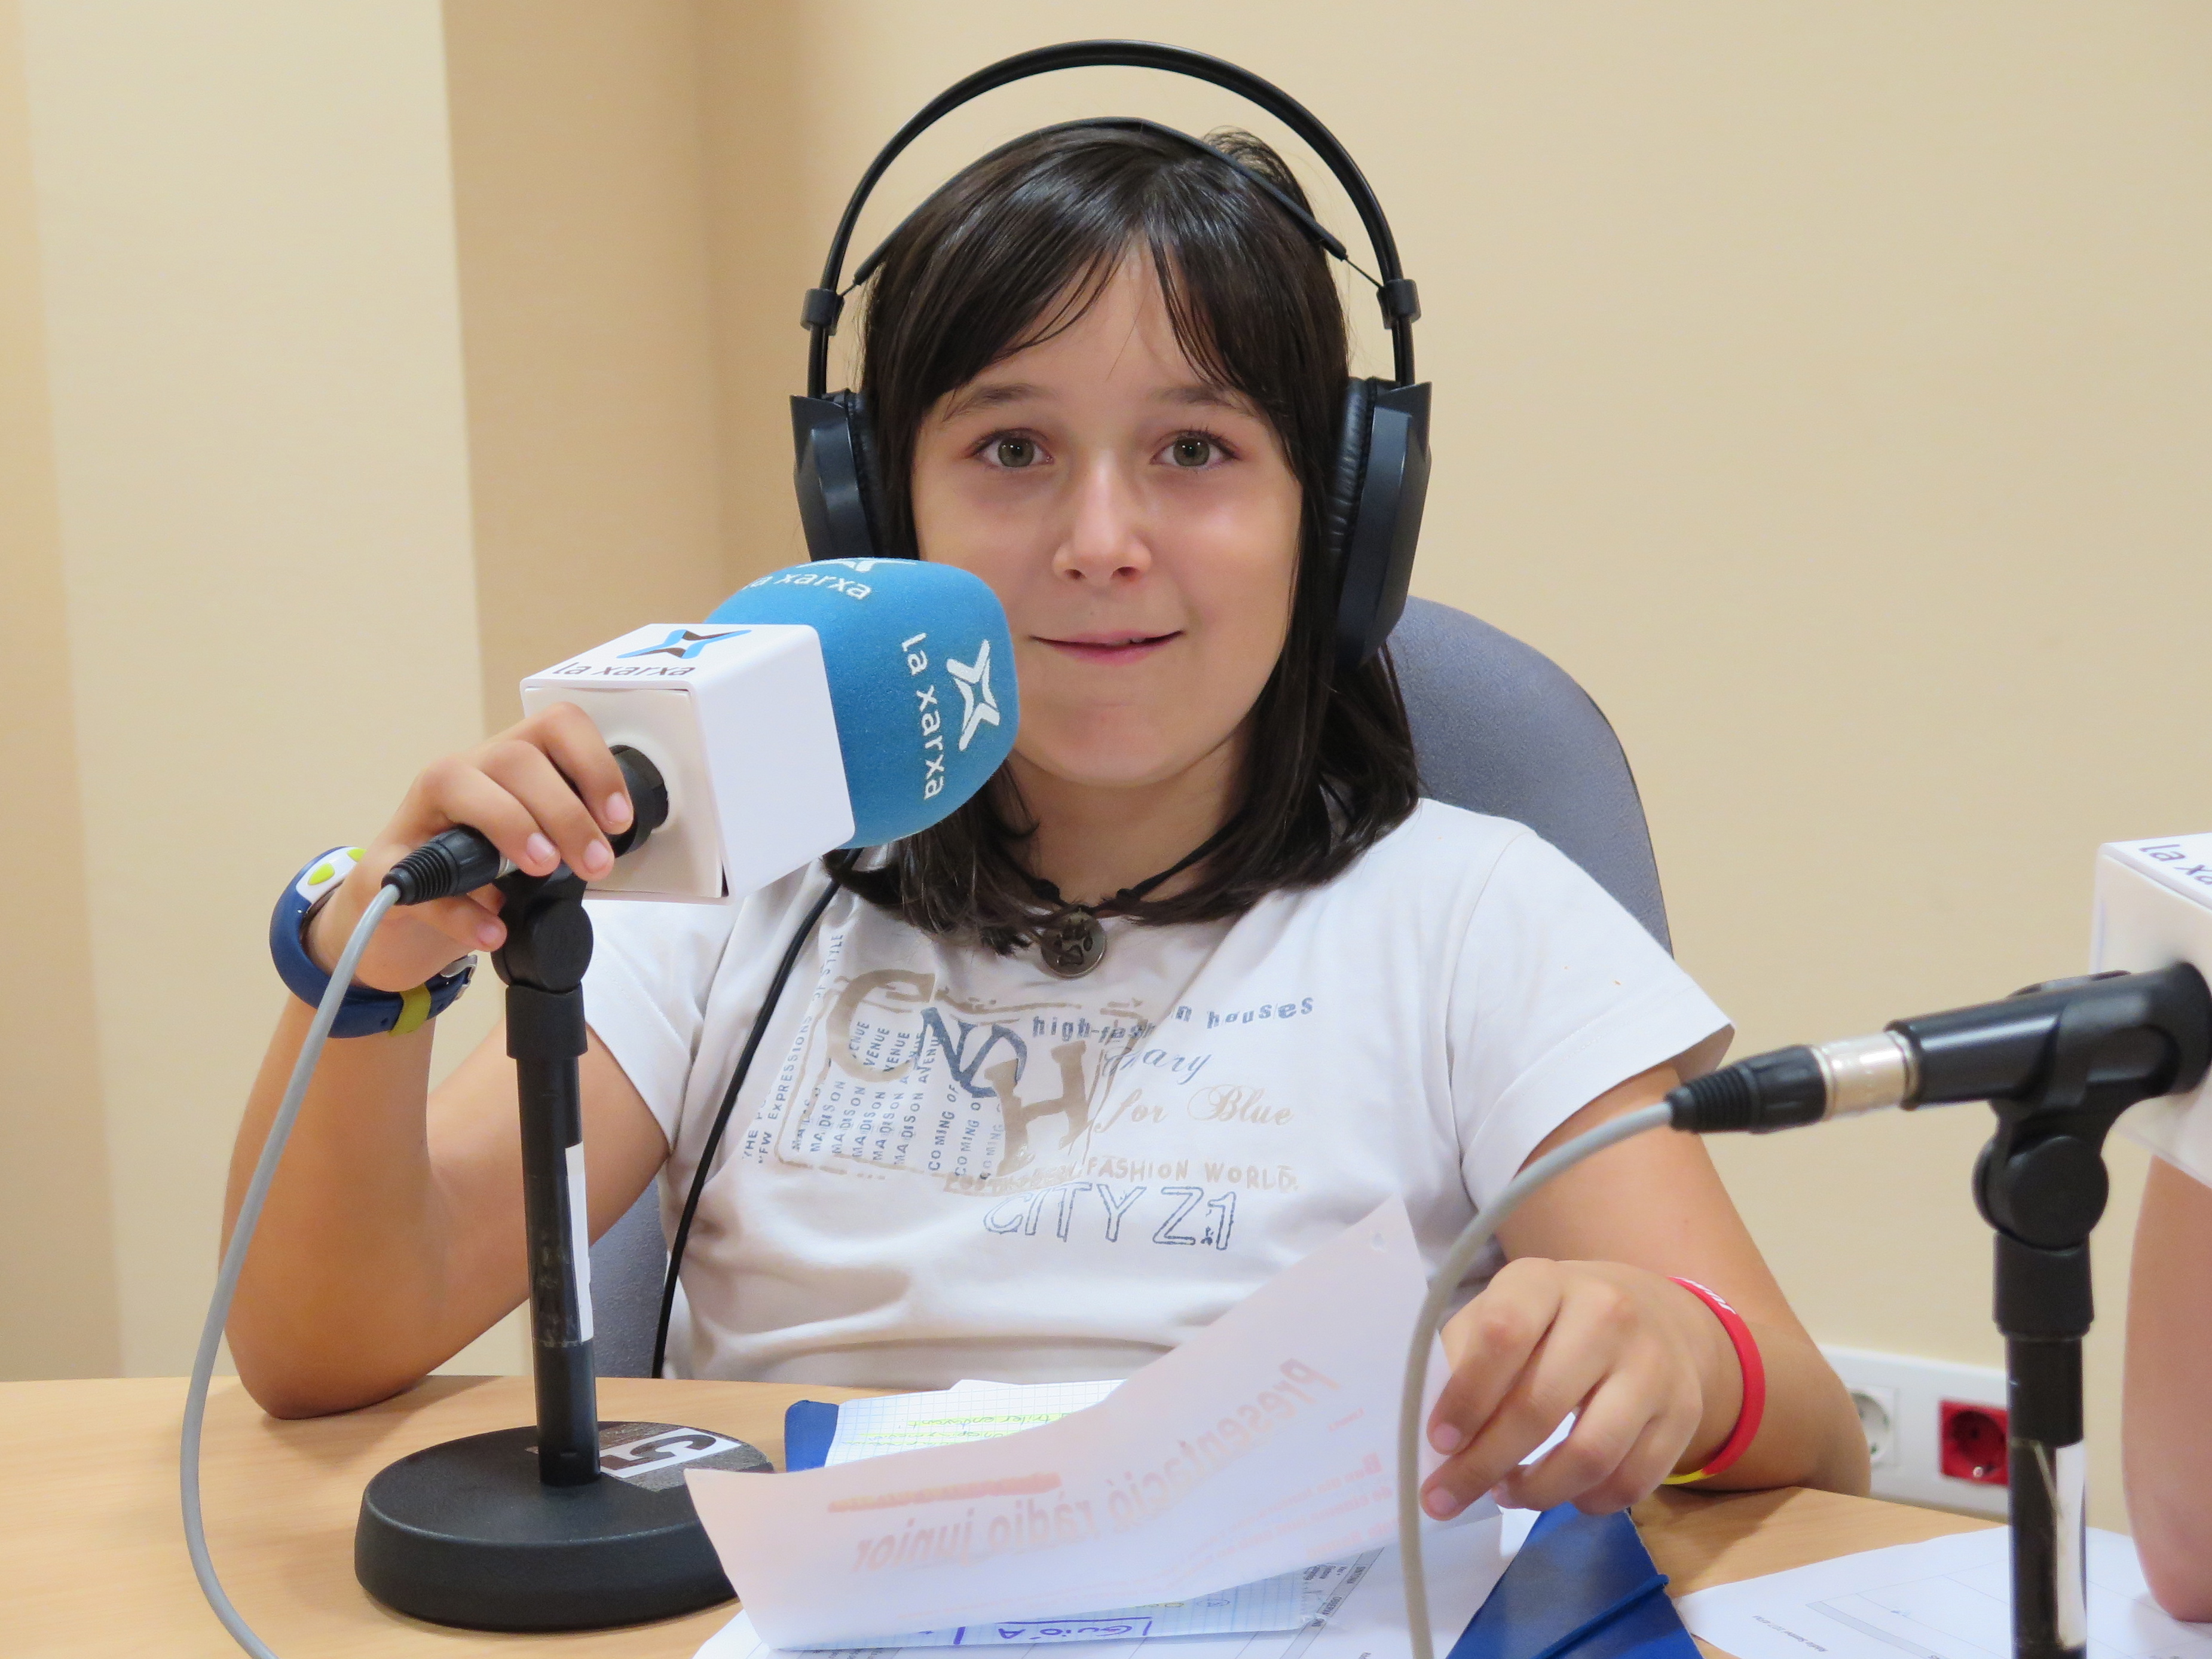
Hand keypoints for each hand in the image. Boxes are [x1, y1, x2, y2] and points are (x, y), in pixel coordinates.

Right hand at [303, 703, 633, 992]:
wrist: (402, 917)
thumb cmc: (479, 875)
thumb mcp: (530, 849)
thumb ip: (563, 839)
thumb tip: (605, 850)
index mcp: (507, 764)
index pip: (556, 727)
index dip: (594, 765)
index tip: (618, 820)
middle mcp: (462, 772)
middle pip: (515, 757)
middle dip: (565, 810)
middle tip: (594, 863)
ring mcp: (416, 813)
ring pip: (458, 783)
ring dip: (512, 825)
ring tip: (544, 869)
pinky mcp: (383, 864)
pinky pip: (419, 871)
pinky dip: (462, 907)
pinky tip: (494, 930)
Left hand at [1421, 1257, 1739, 1517]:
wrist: (1652, 1314)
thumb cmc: (1551, 1319)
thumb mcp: (1502, 1310)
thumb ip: (1462, 1356)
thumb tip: (1430, 1431)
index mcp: (1544, 1281)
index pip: (1503, 1335)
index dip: (1466, 1396)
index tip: (1439, 1442)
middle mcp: (1606, 1314)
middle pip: (1539, 1406)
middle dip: (1484, 1464)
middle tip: (1448, 1496)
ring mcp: (1652, 1364)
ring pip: (1590, 1455)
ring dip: (1536, 1491)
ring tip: (1506, 1493)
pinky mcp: (1682, 1412)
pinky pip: (1632, 1481)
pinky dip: (1588, 1502)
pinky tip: (1560, 1492)